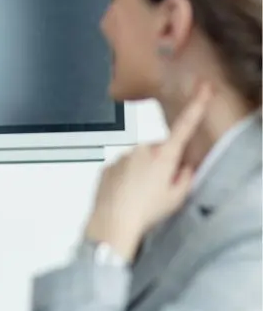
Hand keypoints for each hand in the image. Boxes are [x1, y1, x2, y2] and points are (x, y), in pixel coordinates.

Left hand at [85, 83, 211, 260]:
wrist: (112, 221)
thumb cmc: (146, 211)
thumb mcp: (176, 197)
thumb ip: (185, 177)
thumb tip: (184, 166)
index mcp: (163, 155)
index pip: (184, 127)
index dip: (195, 106)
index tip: (203, 88)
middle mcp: (142, 149)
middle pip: (159, 150)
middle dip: (161, 163)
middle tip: (159, 187)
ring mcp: (122, 156)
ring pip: (139, 159)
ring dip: (142, 171)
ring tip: (140, 195)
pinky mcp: (108, 165)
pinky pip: (122, 167)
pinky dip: (126, 178)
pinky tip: (126, 194)